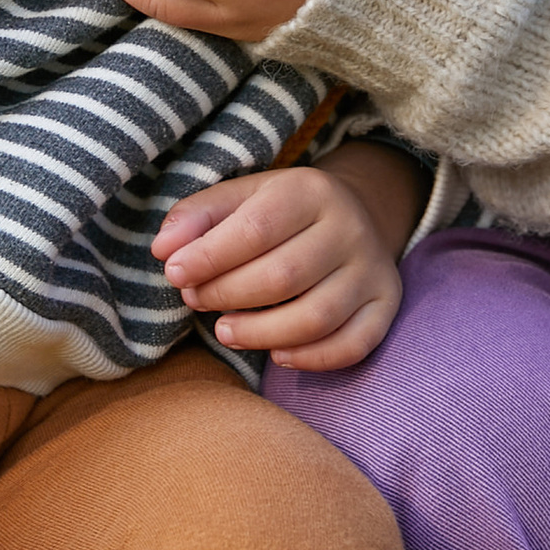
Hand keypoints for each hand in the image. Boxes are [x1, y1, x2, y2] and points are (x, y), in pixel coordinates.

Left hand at [154, 143, 423, 370]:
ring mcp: (373, 269)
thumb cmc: (281, 213)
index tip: (176, 274)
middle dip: (228, 295)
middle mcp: (349, 228)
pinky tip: (276, 353)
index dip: (209, 258)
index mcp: (310, 190)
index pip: (255, 229)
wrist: (357, 214)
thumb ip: (197, 217)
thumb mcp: (242, 197)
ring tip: (225, 331)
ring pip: (316, 317)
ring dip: (260, 334)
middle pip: (283, 277)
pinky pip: (353, 345)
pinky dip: (311, 358)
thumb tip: (163, 249)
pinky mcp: (386, 304)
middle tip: (197, 300)